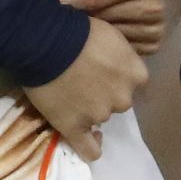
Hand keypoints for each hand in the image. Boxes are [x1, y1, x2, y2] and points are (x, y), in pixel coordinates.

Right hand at [25, 16, 148, 161]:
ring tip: (69, 95)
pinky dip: (92, 148)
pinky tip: (90, 140)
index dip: (117, 75)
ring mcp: (99, 115)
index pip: (133, 81)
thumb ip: (122, 57)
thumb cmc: (78, 30)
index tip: (103, 69)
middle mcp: (123, 98)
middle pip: (118, 101)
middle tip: (84, 80)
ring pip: (100, 118)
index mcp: (136, 74)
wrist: (44, 42)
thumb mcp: (112, 35)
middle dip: (104, 93)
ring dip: (89, 109)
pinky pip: (89, 149)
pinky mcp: (75, 128)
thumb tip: (119, 67)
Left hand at [53, 0, 180, 57]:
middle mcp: (153, 4)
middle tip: (58, 15)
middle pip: (100, 17)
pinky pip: (120, 47)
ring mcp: (157, 28)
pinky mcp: (155, 44)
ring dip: (92, 31)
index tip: (46, 3)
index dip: (67, 1)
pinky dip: (109, 41)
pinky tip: (102, 33)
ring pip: (108, 35)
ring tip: (80, 23)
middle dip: (78, 16)